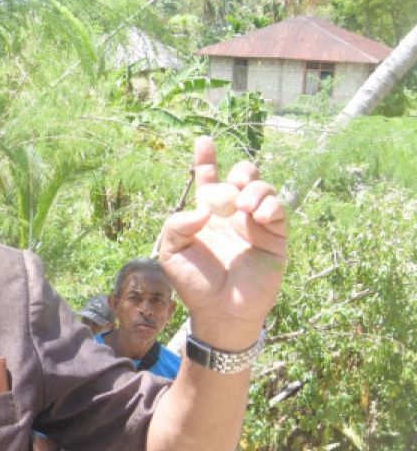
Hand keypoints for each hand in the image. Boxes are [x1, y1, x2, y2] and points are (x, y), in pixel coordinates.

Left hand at [158, 136, 286, 349]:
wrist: (220, 310)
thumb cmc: (194, 282)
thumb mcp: (172, 252)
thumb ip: (177, 224)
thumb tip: (202, 209)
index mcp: (206, 214)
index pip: (208, 179)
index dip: (206, 159)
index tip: (203, 141)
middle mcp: (231, 214)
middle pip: (241, 177)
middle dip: (240, 172)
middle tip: (233, 186)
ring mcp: (254, 223)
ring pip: (262, 188)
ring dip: (254, 189)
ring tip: (244, 206)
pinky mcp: (275, 236)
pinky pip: (278, 209)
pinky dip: (270, 204)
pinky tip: (258, 214)